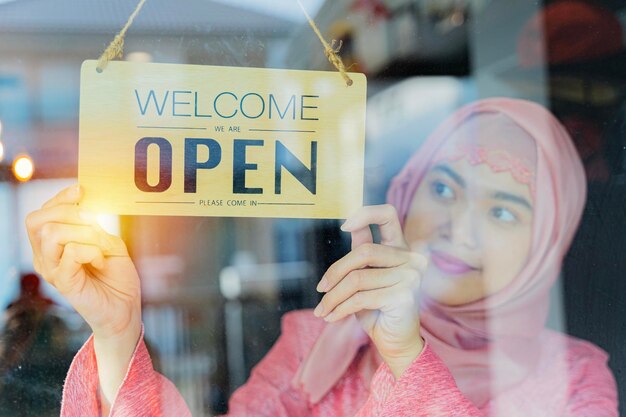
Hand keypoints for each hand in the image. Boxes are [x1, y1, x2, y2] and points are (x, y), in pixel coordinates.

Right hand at [25, 184, 140, 340]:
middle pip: (37, 220)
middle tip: (94, 221)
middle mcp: (45, 257)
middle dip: (68, 211)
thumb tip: (86, 204)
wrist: (125, 308)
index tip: (81, 189)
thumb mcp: (108, 242)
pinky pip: (71, 252)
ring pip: (52, 233)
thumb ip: (94, 225)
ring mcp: (52, 271)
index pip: (41, 214)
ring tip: (100, 245)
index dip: (60, 198)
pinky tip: (101, 260)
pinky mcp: (64, 283)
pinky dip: (92, 250)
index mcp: (52, 246)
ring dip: (84, 232)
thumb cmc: (117, 276)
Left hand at [313, 204, 426, 377]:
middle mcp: (412, 259)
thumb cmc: (378, 309)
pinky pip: (361, 298)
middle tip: (321, 289)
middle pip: (364, 251)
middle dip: (336, 271)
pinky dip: (341, 308)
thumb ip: (361, 254)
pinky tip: (331, 317)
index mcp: (402, 248)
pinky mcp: (404, 296)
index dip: (365, 214)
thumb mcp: (366, 277)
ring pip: (358, 278)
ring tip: (322, 310)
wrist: (395, 343)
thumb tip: (349, 226)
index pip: (388, 214)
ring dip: (333, 297)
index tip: (343, 226)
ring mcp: (411, 277)